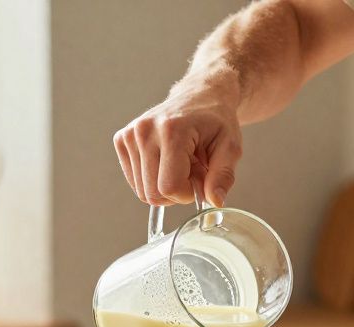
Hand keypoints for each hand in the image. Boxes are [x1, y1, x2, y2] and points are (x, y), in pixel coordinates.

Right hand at [113, 81, 241, 207]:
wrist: (199, 97)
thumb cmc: (216, 122)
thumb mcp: (230, 147)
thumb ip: (223, 176)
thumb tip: (215, 202)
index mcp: (172, 130)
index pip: (169, 187)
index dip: (188, 193)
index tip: (201, 178)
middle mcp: (144, 131)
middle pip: (153, 193)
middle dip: (177, 192)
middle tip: (192, 170)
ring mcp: (130, 135)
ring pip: (143, 191)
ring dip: (165, 186)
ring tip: (181, 163)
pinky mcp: (122, 140)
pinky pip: (135, 182)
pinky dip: (152, 179)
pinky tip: (166, 161)